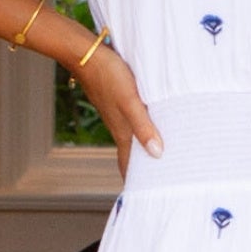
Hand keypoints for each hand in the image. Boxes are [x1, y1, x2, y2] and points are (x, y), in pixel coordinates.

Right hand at [70, 43, 161, 179]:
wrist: (87, 55)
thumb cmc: (109, 76)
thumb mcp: (130, 102)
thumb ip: (143, 127)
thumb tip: (157, 154)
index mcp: (123, 132)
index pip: (129, 165)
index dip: (136, 181)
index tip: (147, 196)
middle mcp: (120, 127)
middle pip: (133, 155)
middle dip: (145, 169)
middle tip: (162, 180)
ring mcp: (119, 115)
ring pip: (134, 139)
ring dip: (145, 149)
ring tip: (164, 157)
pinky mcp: (119, 102)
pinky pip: (135, 123)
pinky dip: (144, 130)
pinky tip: (154, 124)